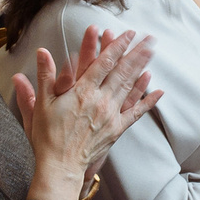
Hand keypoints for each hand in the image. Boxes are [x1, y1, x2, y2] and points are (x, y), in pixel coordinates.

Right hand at [13, 27, 158, 194]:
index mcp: (82, 91)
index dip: (116, 45)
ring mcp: (111, 115)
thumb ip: (45, 76)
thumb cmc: (48, 136)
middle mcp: (100, 100)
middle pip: (122, 71)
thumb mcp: (41, 104)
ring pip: (130, 86)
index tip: (127, 33)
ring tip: (152, 52)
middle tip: (149, 38)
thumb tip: (41, 51)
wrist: (60, 166)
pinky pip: (136, 112)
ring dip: (142, 67)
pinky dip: (148, 101)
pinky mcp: (117, 129)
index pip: (104, 62)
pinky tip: (159, 91)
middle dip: (136, 52)